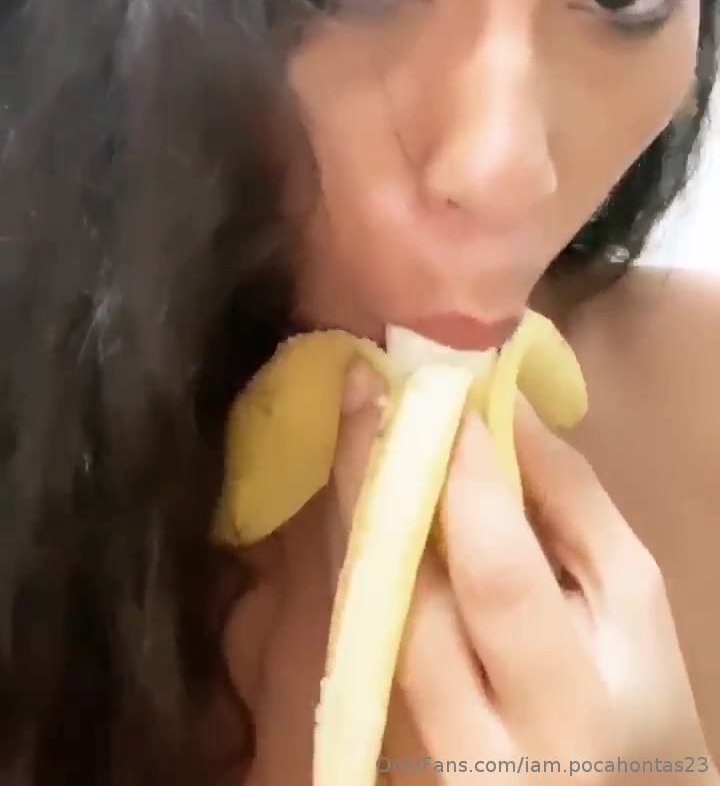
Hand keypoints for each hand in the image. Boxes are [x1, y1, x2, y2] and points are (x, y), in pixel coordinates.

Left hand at [327, 362, 716, 783]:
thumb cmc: (640, 695)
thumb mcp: (633, 599)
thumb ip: (574, 505)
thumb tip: (505, 406)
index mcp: (571, 708)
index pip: (498, 577)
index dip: (464, 478)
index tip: (439, 388)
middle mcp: (483, 748)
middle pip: (407, 601)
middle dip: (377, 480)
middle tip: (358, 386)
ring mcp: (426, 759)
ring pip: (366, 619)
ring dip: (354, 508)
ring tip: (349, 420)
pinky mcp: (386, 742)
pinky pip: (360, 636)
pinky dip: (359, 553)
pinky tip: (357, 491)